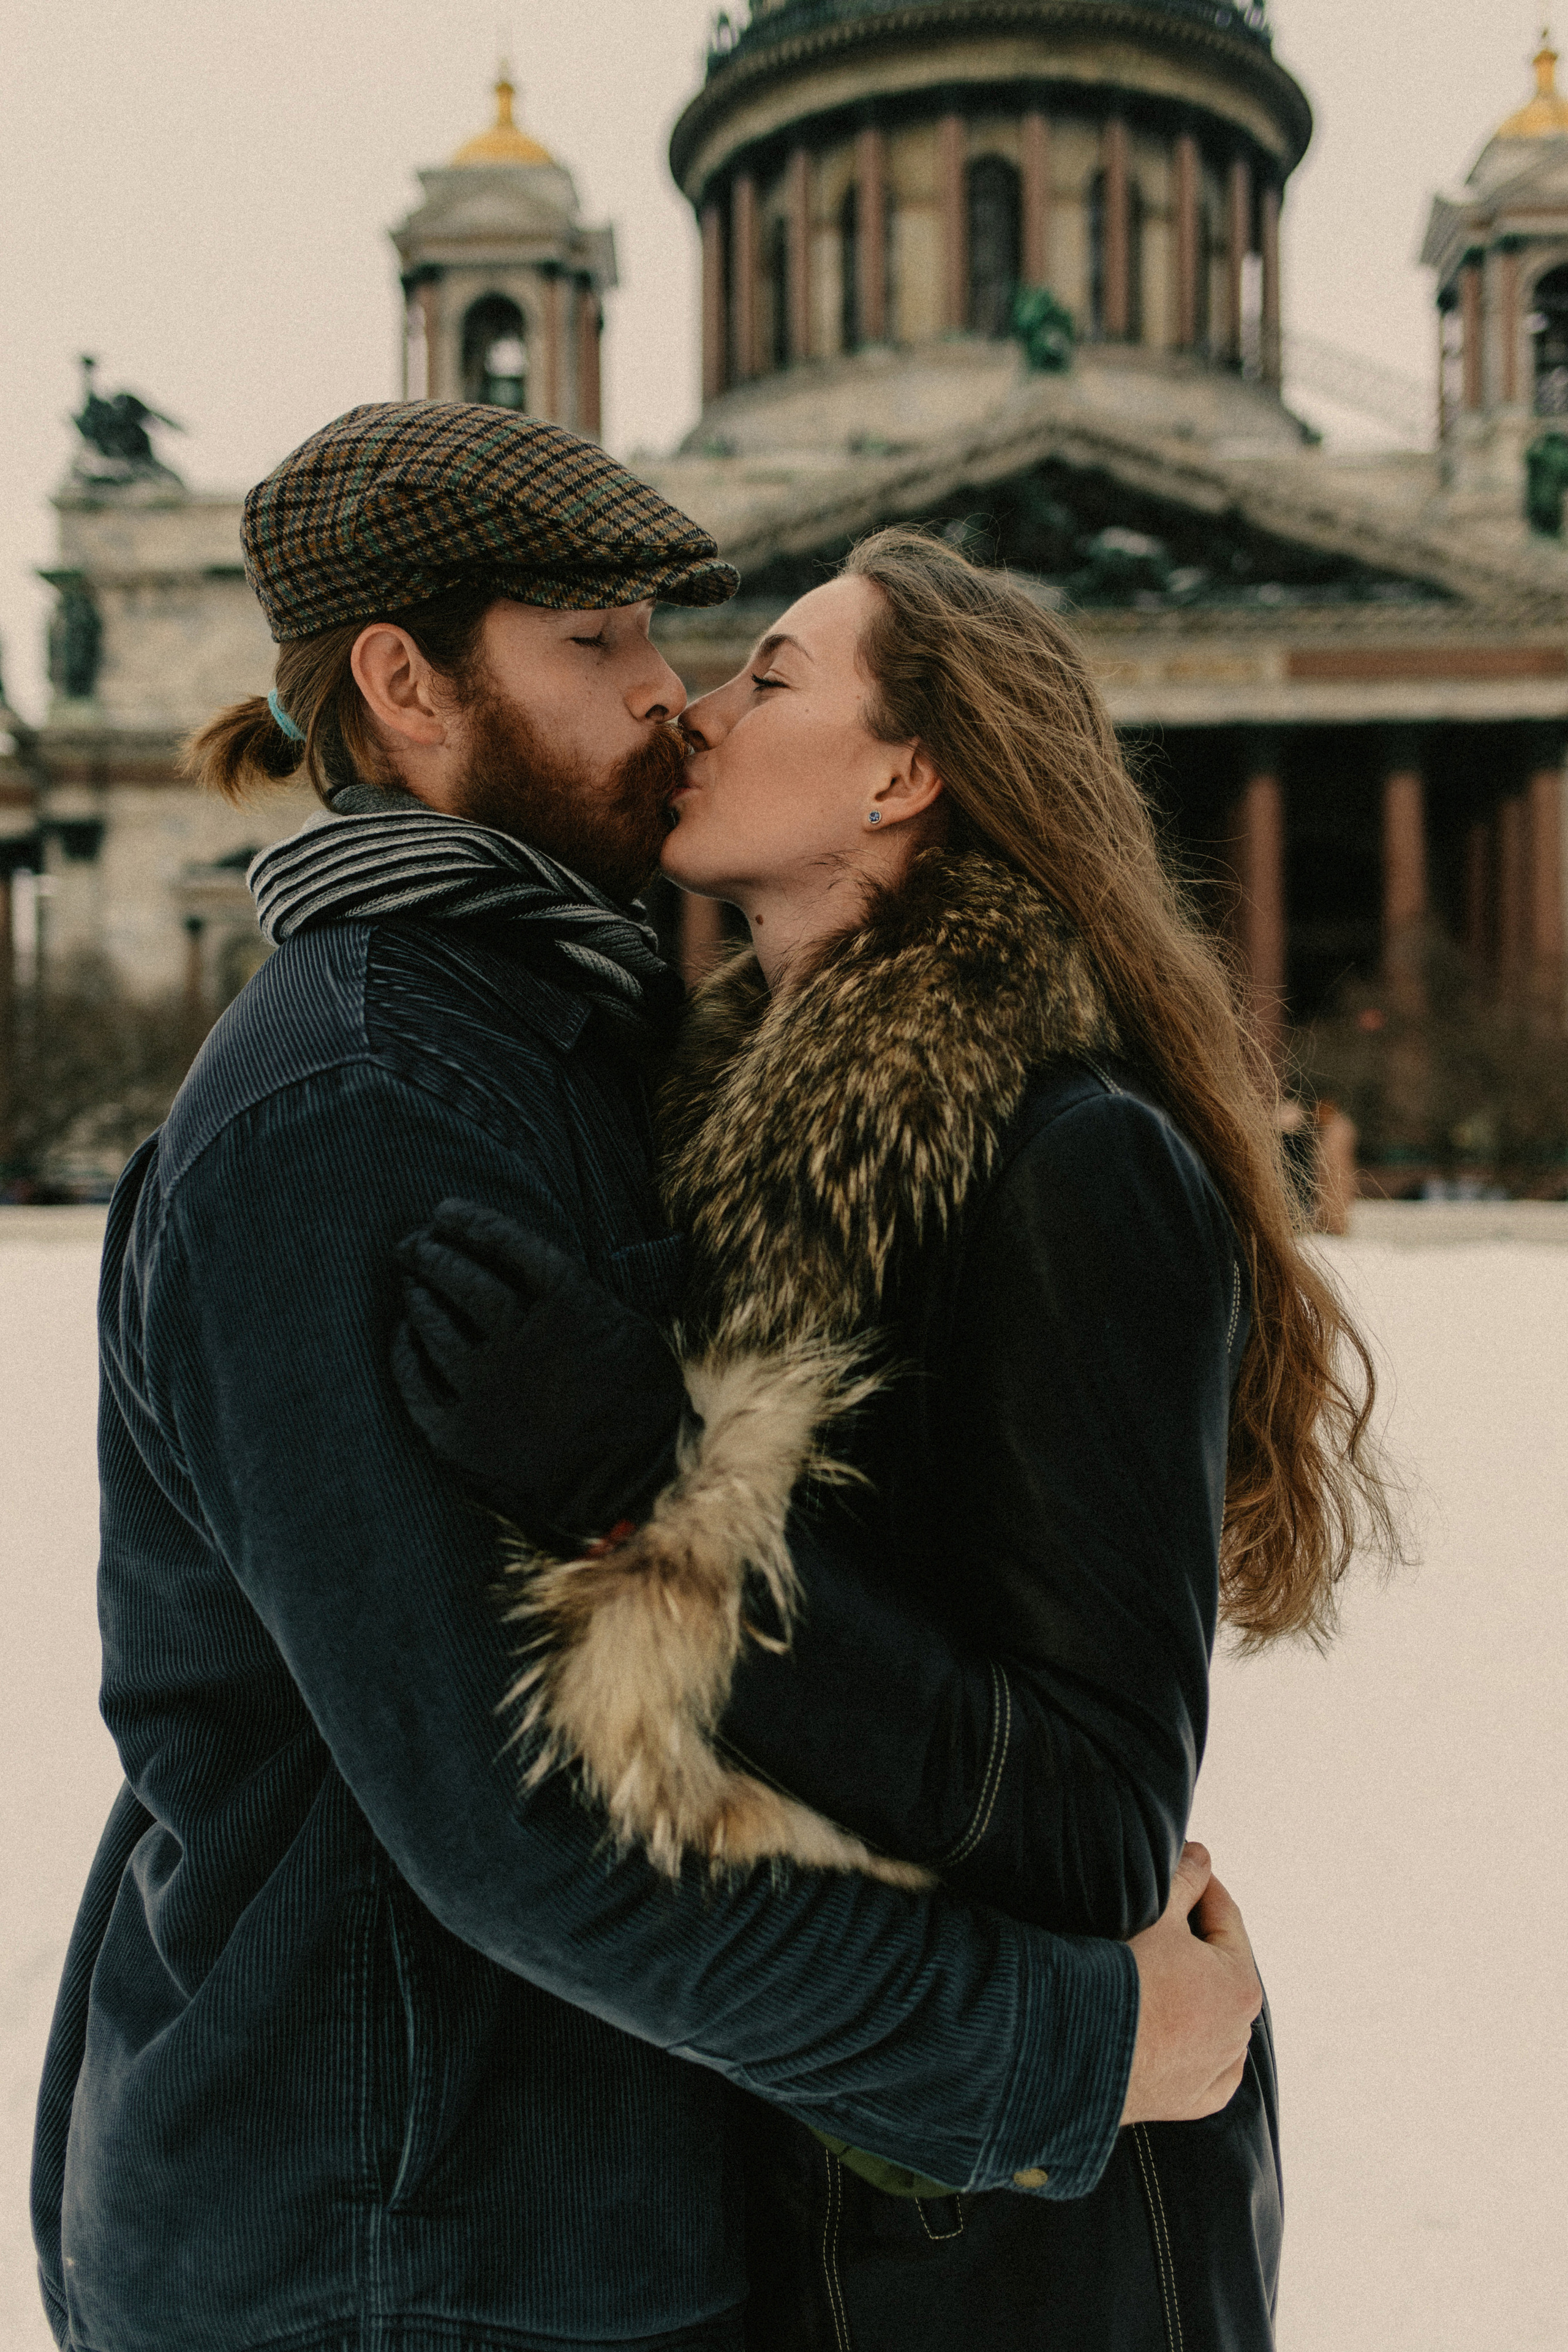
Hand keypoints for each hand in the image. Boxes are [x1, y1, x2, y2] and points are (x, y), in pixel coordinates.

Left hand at [392, 1199, 689, 1548]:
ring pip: (435, 1325)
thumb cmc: (640, 1408)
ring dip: (418, 1295)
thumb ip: (582, 1296)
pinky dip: (406, 1352)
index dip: (473, 1224)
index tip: (446, 1211)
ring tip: (411, 1281)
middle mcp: (520, 1339)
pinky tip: (404, 1336)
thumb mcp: (629, 1332)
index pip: (508, 1246)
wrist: (630, 1489)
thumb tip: (540, 1267)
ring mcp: (486, 1386)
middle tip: (414, 1243)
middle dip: (433, 1253)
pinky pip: (416, 1380)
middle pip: (464, 1280)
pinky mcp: (460, 1432)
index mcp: (569, 1306)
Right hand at [1120, 1842, 1263, 2124]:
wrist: (1078, 2050)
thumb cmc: (1121, 1981)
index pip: (1225, 1919)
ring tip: (1152, 1970)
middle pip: (1219, 1969)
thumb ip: (1184, 1879)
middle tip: (1159, 1916)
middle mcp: (1238, 2033)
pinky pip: (1201, 2067)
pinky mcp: (1188, 2101)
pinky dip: (1189, 2046)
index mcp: (1241, 1984)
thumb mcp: (1156, 1915)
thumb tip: (1201, 1858)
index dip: (1202, 1887)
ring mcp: (1215, 2072)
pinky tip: (1167, 2029)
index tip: (1183, 1870)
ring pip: (1211, 2018)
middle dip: (1194, 1942)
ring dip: (1190, 1993)